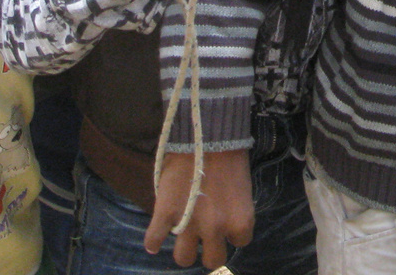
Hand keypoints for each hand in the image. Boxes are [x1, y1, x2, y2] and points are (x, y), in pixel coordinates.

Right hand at [145, 148, 253, 269]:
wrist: (208, 134)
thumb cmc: (230, 155)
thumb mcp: (242, 188)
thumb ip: (233, 211)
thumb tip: (224, 223)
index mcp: (240, 221)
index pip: (240, 241)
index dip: (232, 231)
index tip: (227, 221)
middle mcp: (217, 229)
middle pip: (214, 261)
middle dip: (209, 250)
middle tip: (205, 237)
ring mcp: (189, 224)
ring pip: (184, 258)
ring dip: (184, 250)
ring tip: (183, 238)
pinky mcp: (166, 214)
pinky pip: (154, 240)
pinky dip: (153, 241)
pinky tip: (155, 238)